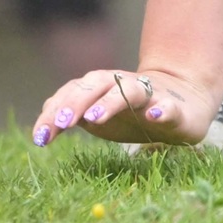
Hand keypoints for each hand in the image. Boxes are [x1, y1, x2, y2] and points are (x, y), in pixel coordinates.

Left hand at [32, 65, 220, 148]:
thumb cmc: (131, 111)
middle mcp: (122, 84)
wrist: (182, 100)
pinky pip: (168, 106)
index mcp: (102, 88)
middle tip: (62, 123)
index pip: (74, 92)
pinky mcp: (173, 108)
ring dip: (110, 101)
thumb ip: (71, 116)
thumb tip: (41, 126)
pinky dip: (161, 109)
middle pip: (97, 85)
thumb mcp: (98, 117)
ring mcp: (149, 94)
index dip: (55, 112)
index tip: (40, 138)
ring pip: (128, 90)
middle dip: (76, 102)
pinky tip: (154, 116)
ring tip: (94, 119)